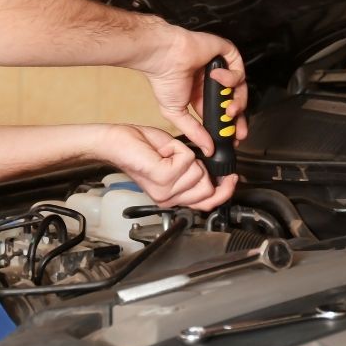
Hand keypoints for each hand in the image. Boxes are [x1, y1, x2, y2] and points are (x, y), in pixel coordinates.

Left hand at [100, 124, 237, 209]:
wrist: (115, 142)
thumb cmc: (139, 146)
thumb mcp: (174, 161)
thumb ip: (194, 172)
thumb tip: (218, 175)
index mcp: (173, 196)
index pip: (209, 203)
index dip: (223, 190)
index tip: (230, 178)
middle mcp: (169, 197)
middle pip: (208, 189)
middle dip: (201, 168)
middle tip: (180, 159)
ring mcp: (164, 190)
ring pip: (199, 173)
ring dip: (187, 156)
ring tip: (166, 154)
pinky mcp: (161, 177)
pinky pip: (187, 160)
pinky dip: (178, 149)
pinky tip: (162, 150)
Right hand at [137, 24, 247, 155]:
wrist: (165, 57)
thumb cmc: (164, 79)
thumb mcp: (176, 113)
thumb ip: (194, 132)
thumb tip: (208, 149)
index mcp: (199, 95)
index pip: (220, 112)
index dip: (229, 126)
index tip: (233, 138)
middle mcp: (211, 82)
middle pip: (235, 102)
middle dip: (240, 118)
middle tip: (239, 131)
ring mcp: (219, 68)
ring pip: (241, 89)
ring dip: (238, 102)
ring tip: (229, 108)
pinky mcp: (226, 55)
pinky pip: (239, 71)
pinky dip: (231, 78)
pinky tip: (216, 76)